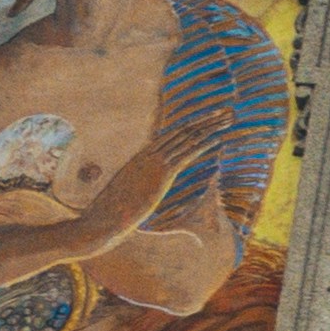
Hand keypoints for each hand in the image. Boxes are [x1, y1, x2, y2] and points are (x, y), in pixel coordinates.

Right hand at [66, 100, 238, 246]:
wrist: (102, 218)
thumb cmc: (111, 212)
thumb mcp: (125, 197)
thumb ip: (135, 192)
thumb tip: (136, 194)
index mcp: (141, 158)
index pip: (170, 136)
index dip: (190, 127)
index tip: (204, 120)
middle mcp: (148, 155)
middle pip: (182, 131)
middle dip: (206, 121)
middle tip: (224, 112)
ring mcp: (154, 162)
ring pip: (187, 138)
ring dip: (210, 127)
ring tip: (227, 118)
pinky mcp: (161, 174)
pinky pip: (186, 155)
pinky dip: (203, 145)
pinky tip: (217, 139)